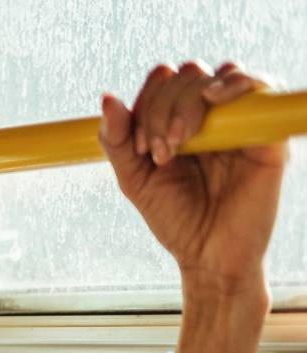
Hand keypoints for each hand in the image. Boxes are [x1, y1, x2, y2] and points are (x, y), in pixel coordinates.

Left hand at [101, 61, 288, 352]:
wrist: (208, 256)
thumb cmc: (175, 219)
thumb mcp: (134, 179)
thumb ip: (117, 141)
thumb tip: (107, 98)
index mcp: (180, 121)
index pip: (165, 80)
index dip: (147, 101)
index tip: (140, 147)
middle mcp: (212, 116)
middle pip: (188, 75)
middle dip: (163, 108)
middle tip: (160, 152)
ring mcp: (241, 122)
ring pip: (219, 76)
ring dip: (189, 101)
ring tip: (179, 141)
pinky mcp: (267, 133)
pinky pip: (261, 86)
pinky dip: (235, 83)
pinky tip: (213, 100)